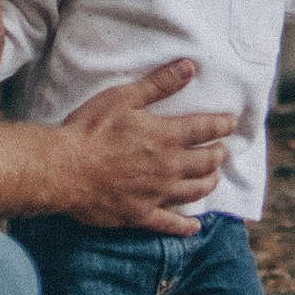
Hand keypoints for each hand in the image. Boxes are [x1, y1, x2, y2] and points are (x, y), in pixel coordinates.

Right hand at [48, 60, 233, 233]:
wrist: (63, 168)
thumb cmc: (90, 130)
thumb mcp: (124, 97)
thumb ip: (158, 84)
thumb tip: (188, 67)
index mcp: (167, 136)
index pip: (206, 129)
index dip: (222, 125)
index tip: (231, 123)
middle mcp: (169, 167)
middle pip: (207, 162)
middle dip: (218, 155)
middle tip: (222, 151)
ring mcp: (157, 194)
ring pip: (196, 191)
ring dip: (209, 183)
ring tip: (214, 178)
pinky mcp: (141, 215)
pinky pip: (170, 224)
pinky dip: (186, 227)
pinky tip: (195, 227)